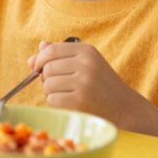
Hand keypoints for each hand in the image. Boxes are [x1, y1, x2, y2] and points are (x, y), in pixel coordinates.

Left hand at [28, 39, 145, 127]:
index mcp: (86, 51)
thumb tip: (33, 55)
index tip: (37, 68)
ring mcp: (84, 82)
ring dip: (51, 92)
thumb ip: (60, 56)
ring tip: (66, 94)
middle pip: (47, 68)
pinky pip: (52, 99)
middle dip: (47, 79)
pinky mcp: (81, 100)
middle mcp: (86, 64)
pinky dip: (55, 103)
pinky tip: (68, 103)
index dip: (39, 60)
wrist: (124, 107)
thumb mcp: (85, 63)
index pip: (51, 50)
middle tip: (60, 85)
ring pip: (47, 84)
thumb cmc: (100, 84)